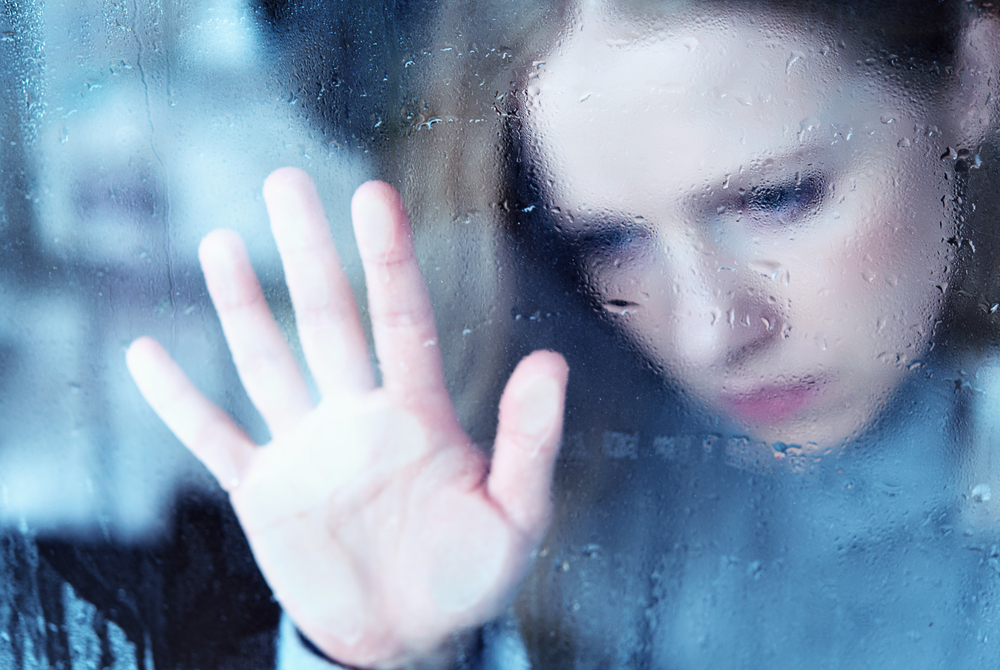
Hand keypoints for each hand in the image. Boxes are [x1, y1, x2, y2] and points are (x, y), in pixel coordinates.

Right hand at [125, 168, 567, 668]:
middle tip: (283, 180)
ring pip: (267, 363)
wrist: (408, 638)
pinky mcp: (264, 494)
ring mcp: (305, 452)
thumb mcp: (515, 519)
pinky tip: (144, 353)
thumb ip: (530, 443)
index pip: (401, 321)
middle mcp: (357, 418)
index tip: (372, 194)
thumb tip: (552, 360)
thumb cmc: (469, 577)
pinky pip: (213, 438)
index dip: (388, 259)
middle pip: (328, 320)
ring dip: (242, 307)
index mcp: (419, 417)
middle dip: (307, 253)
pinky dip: (177, 402)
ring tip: (219, 241)